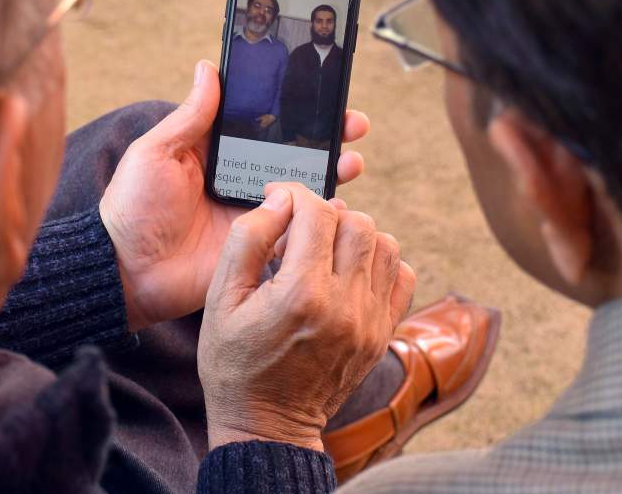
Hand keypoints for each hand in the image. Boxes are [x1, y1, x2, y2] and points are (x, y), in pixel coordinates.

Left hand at [99, 61, 370, 331]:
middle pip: (295, 153)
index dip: (296, 109)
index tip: (325, 92)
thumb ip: (191, 115)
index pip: (266, 124)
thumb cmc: (133, 207)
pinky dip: (323, 221)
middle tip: (354, 125)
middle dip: (329, 137)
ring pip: (305, 189)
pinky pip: (299, 232)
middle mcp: (243, 179)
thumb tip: (209, 67)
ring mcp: (255, 213)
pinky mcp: (262, 247)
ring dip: (333, 173)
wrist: (127, 270)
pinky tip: (339, 208)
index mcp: (220, 153)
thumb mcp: (157, 152)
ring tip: (352, 163)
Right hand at [198, 184, 416, 451]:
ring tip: (324, 250)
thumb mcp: (220, 299)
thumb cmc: (234, 362)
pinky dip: (380, 262)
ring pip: (384, 244)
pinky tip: (349, 271)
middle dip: (325, 214)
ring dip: (355, 235)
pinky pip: (401, 277)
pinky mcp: (382, 334)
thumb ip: (248, 240)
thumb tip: (280, 200)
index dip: (295, 194)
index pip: (317, 212)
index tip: (278, 200)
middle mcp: (344, 305)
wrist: (266, 426)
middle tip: (298, 231)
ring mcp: (369, 321)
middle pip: (356, 222)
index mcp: (301, 294)